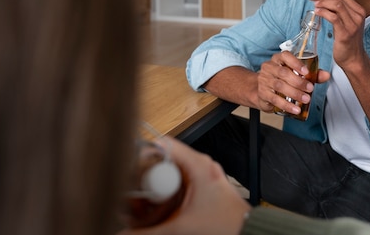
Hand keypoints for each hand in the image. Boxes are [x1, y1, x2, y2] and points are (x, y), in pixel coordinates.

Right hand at [117, 138, 250, 234]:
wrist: (248, 233)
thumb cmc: (226, 226)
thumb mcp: (181, 228)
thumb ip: (147, 232)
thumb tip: (122, 232)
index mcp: (197, 164)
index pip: (163, 144)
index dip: (142, 156)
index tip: (128, 174)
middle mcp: (200, 164)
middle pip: (163, 158)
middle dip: (145, 174)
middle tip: (132, 192)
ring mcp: (203, 173)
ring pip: (170, 169)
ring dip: (155, 184)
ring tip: (142, 201)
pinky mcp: (204, 184)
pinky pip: (179, 179)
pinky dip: (166, 190)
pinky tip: (158, 207)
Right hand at [256, 51, 328, 114]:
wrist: (262, 90)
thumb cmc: (282, 79)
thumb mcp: (296, 74)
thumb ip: (312, 75)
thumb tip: (326, 75)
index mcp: (278, 59)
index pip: (285, 56)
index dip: (296, 63)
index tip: (306, 72)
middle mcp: (269, 68)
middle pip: (283, 73)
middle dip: (299, 82)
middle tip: (310, 89)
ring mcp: (264, 80)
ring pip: (279, 86)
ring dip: (294, 93)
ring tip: (306, 99)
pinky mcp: (262, 93)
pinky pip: (275, 99)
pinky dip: (286, 105)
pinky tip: (295, 109)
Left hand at [310, 0, 365, 67]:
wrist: (353, 59)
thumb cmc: (348, 41)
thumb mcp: (347, 23)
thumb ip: (340, 12)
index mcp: (359, 11)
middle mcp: (358, 16)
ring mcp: (352, 24)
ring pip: (336, 5)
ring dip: (322, 2)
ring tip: (314, 3)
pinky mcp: (345, 33)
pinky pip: (333, 17)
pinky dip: (323, 12)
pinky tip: (317, 12)